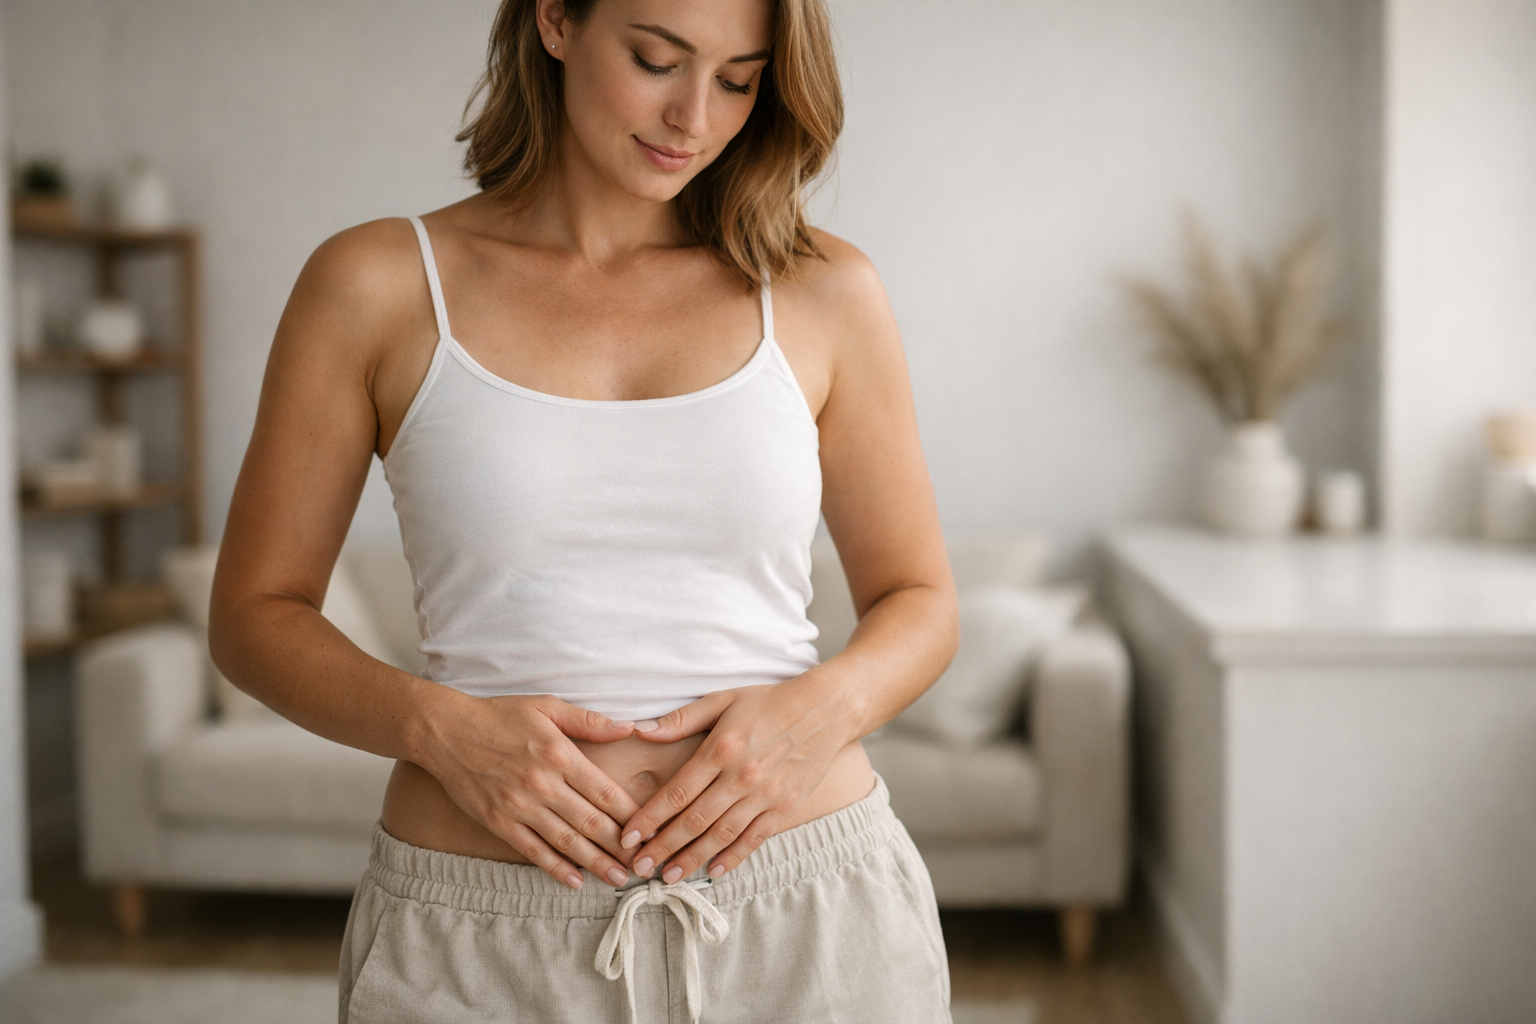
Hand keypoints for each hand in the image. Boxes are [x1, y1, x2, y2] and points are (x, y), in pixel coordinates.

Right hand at [417, 691, 640, 889]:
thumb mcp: (547, 706)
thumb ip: (589, 721)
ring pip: (566, 842)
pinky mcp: (498, 822)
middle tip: (644, 864)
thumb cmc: (500, 715)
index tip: (651, 830)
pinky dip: (556, 869)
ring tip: (620, 879)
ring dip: (596, 863)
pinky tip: (576, 881)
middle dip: (622, 847)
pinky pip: (533, 851)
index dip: (631, 816)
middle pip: (591, 823)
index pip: (605, 792)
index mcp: (560, 754)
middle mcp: (543, 784)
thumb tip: (629, 727)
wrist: (445, 731)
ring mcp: (519, 806)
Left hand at [618, 681, 850, 882]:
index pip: (677, 793)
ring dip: (692, 859)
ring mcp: (766, 795)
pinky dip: (733, 857)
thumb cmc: (769, 701)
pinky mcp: (786, 807)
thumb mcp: (723, 699)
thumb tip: (640, 731)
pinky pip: (754, 838)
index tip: (628, 837)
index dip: (650, 818)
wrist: (826, 709)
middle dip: (663, 847)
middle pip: (694, 821)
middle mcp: (741, 776)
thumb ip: (682, 719)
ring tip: (669, 876)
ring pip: (721, 835)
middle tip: (638, 867)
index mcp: (721, 749)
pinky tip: (713, 872)